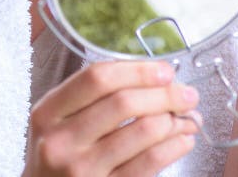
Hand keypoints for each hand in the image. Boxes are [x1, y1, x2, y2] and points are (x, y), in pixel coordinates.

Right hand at [23, 60, 198, 176]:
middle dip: (164, 94)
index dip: (137, 70)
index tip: (164, 70)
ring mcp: (83, 170)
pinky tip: (182, 140)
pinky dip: (174, 147)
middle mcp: (61, 141)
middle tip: (187, 94)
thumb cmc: (58, 153)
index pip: (98, 78)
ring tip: (188, 117)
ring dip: (175, 121)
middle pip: (123, 103)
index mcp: (48, 112)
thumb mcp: (58, 120)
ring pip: (142, 132)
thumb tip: (153, 78)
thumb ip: (93, 96)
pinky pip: (149, 164)